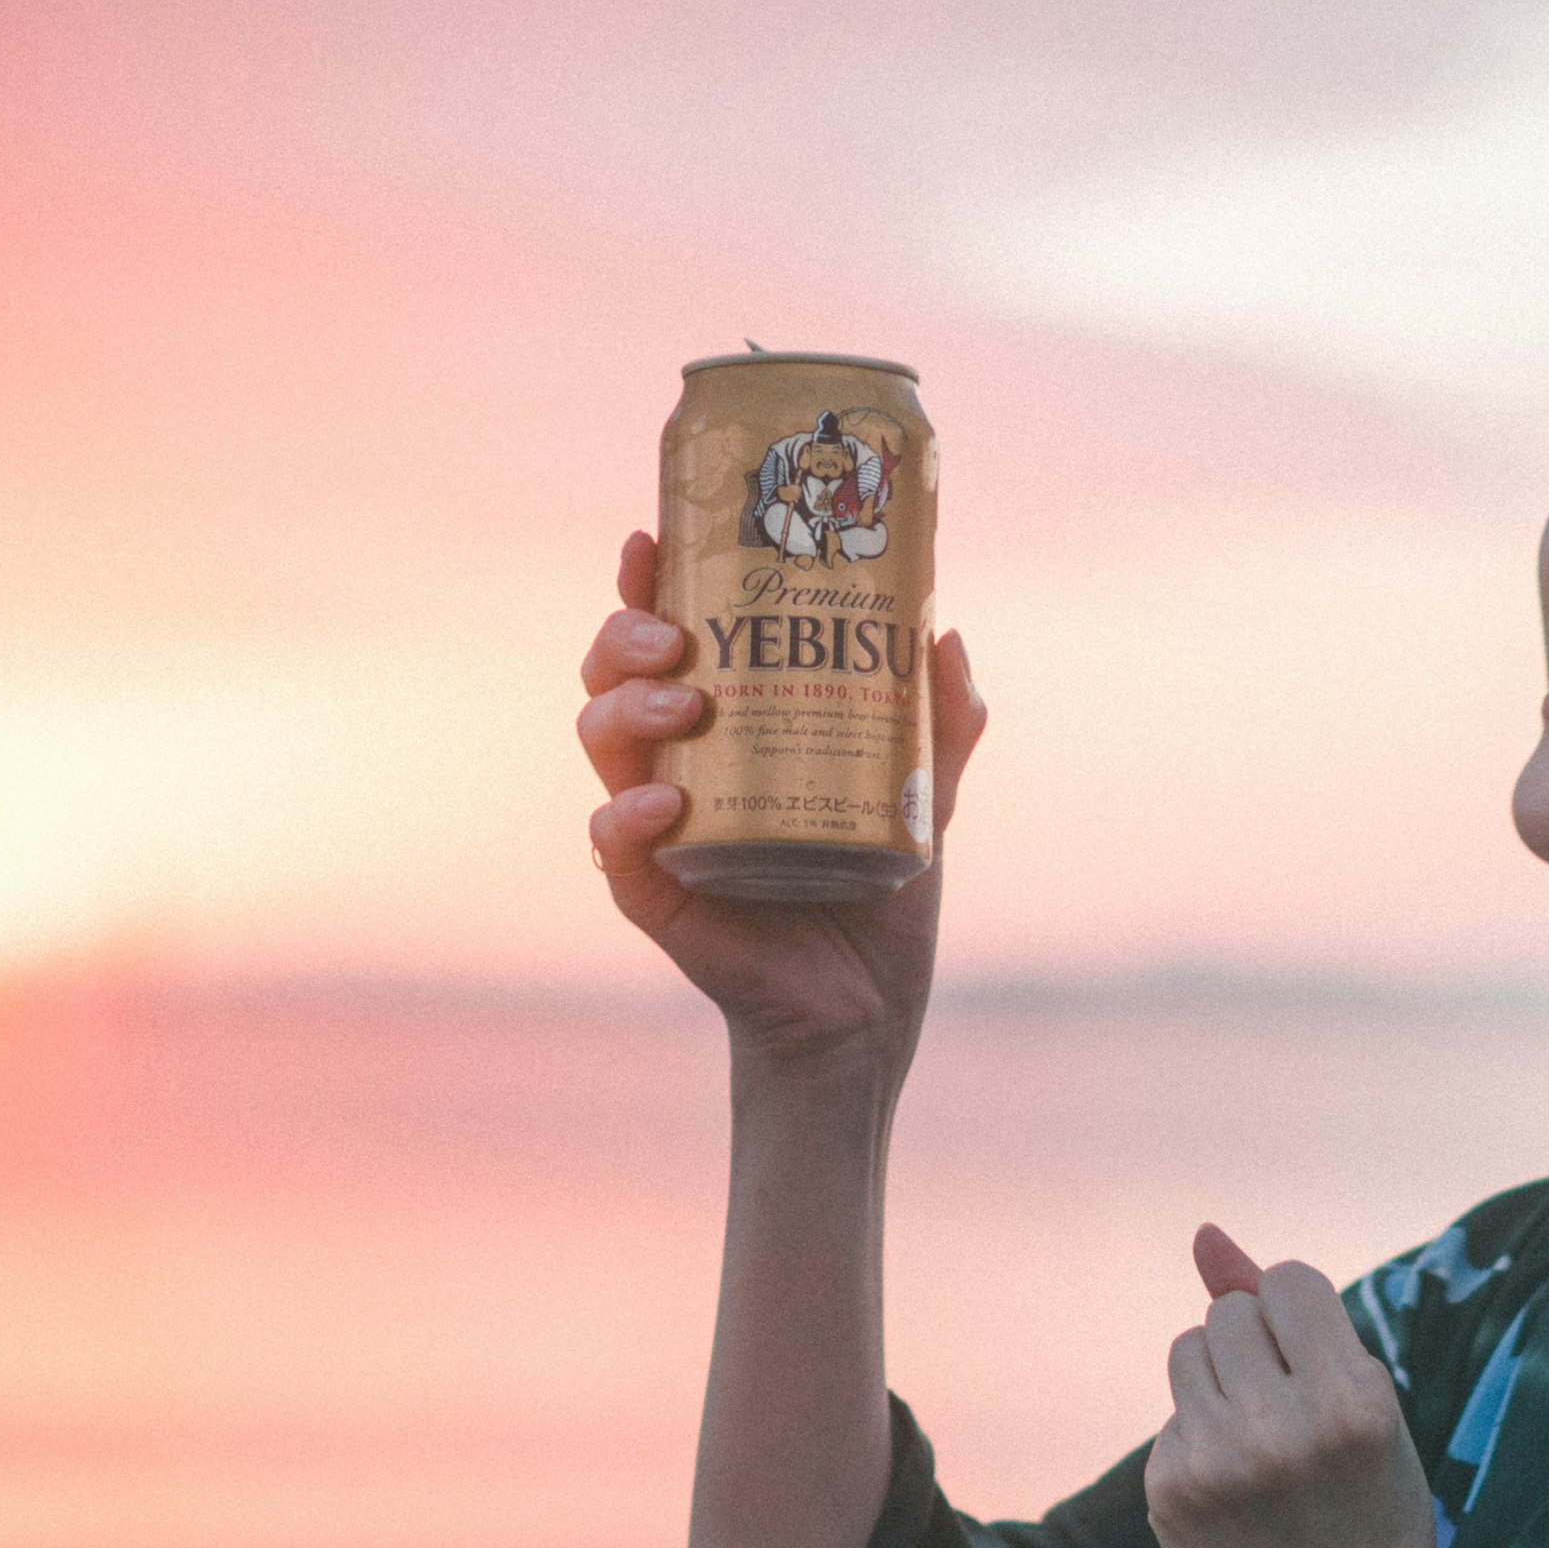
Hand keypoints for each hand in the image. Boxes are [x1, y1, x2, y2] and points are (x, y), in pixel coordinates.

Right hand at [580, 528, 984, 1095]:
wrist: (867, 1010)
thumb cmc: (877, 894)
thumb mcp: (924, 799)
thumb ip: (941, 724)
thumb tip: (947, 637)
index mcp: (725, 725)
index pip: (667, 636)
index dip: (645, 582)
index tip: (651, 537)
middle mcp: (677, 764)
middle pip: (613, 673)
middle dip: (627, 635)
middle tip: (677, 638)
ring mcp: (657, 827)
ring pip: (601, 739)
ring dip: (628, 707)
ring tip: (685, 704)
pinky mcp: (654, 894)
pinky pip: (612, 843)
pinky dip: (628, 815)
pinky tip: (668, 802)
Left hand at [1144, 1228, 1447, 1547]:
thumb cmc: (1370, 1506)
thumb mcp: (1362, 1404)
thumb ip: (1289, 1315)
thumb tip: (1202, 1234)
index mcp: (1351, 1402)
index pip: (1288, 1283)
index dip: (1304, 1319)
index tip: (1323, 1369)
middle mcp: (1279, 1430)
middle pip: (1230, 1314)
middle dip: (1259, 1348)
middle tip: (1294, 1415)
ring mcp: (1216, 1465)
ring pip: (1188, 1350)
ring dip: (1221, 1381)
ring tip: (1263, 1446)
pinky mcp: (1170, 1492)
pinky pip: (1172, 1415)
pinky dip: (1201, 1439)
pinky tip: (1236, 1496)